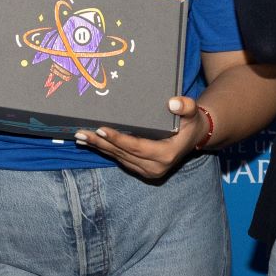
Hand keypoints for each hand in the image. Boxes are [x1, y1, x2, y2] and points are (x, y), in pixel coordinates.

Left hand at [76, 95, 208, 180]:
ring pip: (118, 158)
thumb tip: (173, 103)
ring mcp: (147, 171)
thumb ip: (186, 107)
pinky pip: (120, 159)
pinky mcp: (141, 170)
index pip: (137, 146)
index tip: (101, 129)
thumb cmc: (191, 123)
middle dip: (101, 143)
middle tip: (81, 133)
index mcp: (166, 155)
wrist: (194, 138)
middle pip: (122, 154)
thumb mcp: (193, 113)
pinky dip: (106, 150)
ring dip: (99, 147)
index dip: (118, 139)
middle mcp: (155, 167)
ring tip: (81, 137)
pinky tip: (92, 142)